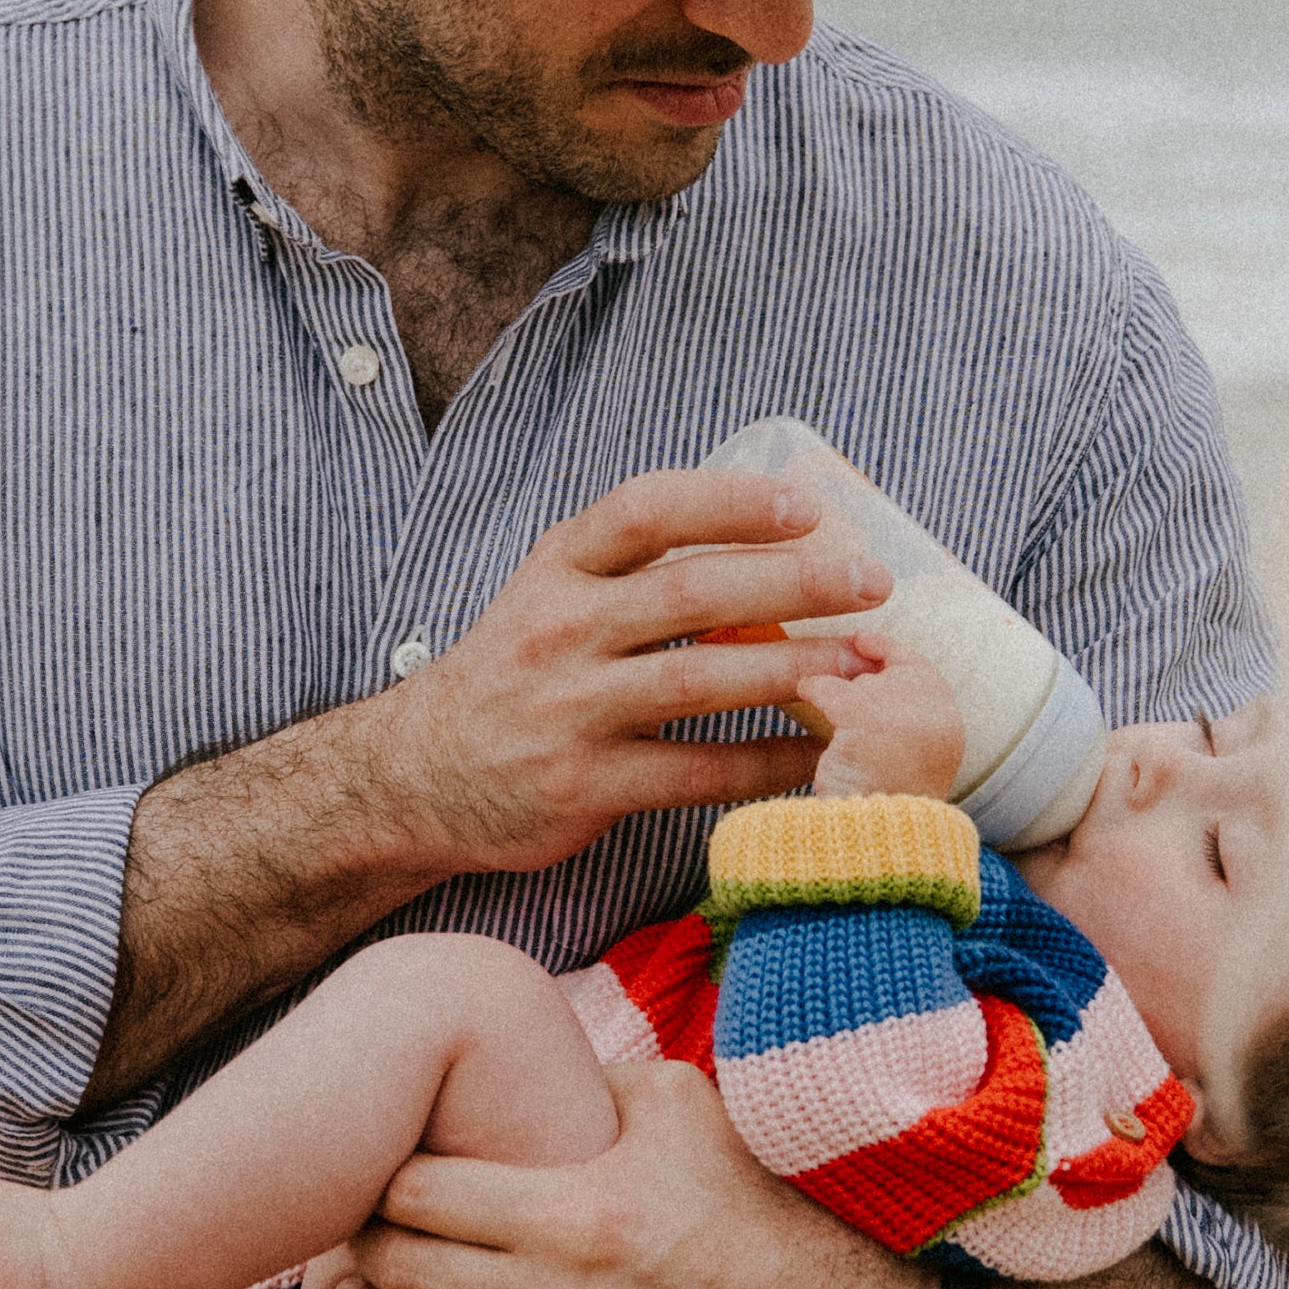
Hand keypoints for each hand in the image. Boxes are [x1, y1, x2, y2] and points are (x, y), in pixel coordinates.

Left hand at [325, 1057, 933, 1288]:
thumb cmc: (755, 1204)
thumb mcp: (683, 1105)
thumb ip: (587, 1080)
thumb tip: (511, 1061)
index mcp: (577, 1210)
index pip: (423, 1190)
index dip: (385, 1175)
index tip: (379, 1170)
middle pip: (406, 1268)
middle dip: (364, 1245)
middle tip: (355, 1230)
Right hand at [379, 468, 889, 871]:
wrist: (417, 775)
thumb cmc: (514, 675)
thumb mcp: (551, 596)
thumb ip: (635, 571)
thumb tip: (770, 543)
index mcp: (559, 567)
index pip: (649, 511)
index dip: (733, 503)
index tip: (809, 508)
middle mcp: (562, 629)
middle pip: (691, 593)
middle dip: (794, 582)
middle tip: (871, 582)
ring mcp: (572, 710)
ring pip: (700, 682)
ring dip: (793, 670)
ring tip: (862, 663)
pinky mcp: (586, 785)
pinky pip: (697, 773)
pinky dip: (766, 763)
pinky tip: (818, 754)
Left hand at [801, 636, 968, 800]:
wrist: (883, 845)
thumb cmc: (888, 814)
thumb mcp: (909, 764)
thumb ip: (901, 721)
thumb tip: (860, 661)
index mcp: (948, 725)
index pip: (918, 668)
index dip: (887, 650)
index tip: (863, 640)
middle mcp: (932, 710)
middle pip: (882, 679)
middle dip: (858, 694)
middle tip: (844, 718)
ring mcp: (900, 711)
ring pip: (854, 685)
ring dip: (837, 701)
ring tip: (824, 714)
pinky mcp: (862, 717)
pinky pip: (827, 688)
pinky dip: (813, 688)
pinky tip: (803, 691)